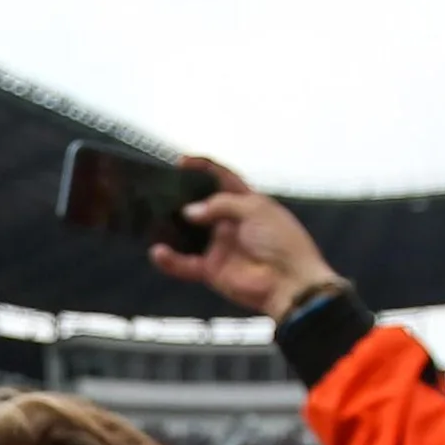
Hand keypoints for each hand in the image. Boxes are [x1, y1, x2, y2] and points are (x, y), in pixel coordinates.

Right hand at [148, 156, 345, 320]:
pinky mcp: (212, 270)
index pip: (223, 179)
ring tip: (154, 218)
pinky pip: (184, 264)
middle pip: (201, 206)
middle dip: (181, 198)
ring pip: (187, 235)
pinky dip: (169, 260)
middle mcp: (231, 223)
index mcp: (248, 203)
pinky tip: (158, 251)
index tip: (183, 162)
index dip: (204, 167)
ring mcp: (220, 246)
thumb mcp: (255, 210)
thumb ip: (220, 204)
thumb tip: (189, 211)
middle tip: (161, 191)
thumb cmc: (284, 242)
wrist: (290, 282)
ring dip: (170, 228)